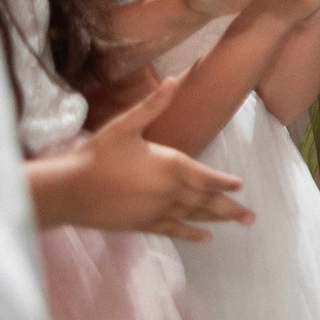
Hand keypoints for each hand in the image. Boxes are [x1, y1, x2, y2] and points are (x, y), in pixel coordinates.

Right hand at [33, 76, 251, 240]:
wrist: (67, 190)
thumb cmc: (96, 155)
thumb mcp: (124, 126)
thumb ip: (152, 105)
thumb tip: (172, 80)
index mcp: (170, 165)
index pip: (206, 176)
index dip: (224, 182)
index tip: (240, 186)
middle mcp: (169, 190)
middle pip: (206, 200)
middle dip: (230, 207)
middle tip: (251, 216)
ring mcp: (157, 210)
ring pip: (194, 215)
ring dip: (218, 220)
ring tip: (239, 223)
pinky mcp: (142, 224)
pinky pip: (173, 230)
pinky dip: (190, 234)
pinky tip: (205, 239)